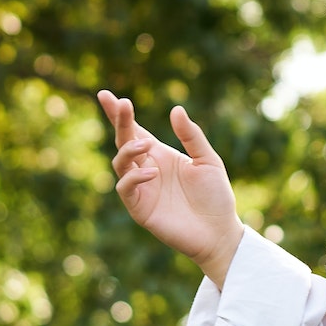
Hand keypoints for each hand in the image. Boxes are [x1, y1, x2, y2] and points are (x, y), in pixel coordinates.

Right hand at [96, 91, 243, 282]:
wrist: (220, 231)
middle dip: (120, 122)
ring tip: (146, 145)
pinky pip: (126, 189)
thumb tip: (175, 109)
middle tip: (122, 103)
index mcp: (160, 155)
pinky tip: (151, 173)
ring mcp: (142, 189)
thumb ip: (191, 136)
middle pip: (124, 141)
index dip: (120, 114)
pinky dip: (133, 178)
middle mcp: (146, 169)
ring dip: (128, 150)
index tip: (105, 94)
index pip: (135, 131)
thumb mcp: (208, 159)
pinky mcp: (140, 208)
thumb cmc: (215, 195)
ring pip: (120, 163)